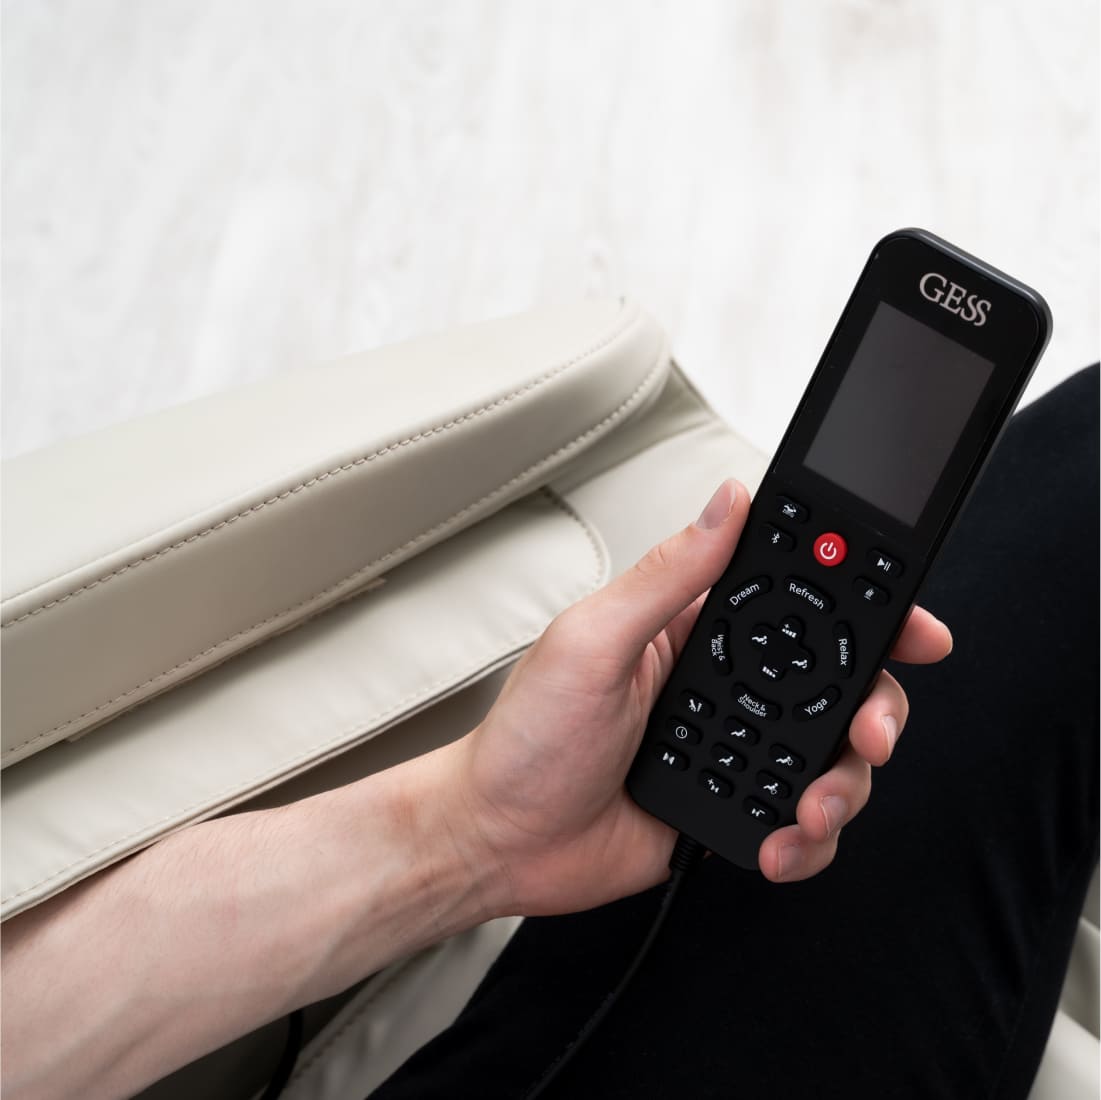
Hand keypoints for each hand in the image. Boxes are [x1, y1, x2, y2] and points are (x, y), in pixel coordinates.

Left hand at [453, 480, 951, 915]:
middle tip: (870, 733)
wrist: (499, 840)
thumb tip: (727, 504)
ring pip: (833, 757)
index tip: (914, 625)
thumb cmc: (526, 737)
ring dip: (842, 785)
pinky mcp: (732, 806)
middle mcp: (725, 685)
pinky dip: (807, 839)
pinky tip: (777, 842)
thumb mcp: (590, 641)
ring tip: (807, 807)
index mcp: (694, 630)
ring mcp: (733, 748)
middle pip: (839, 683)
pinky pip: (801, 821)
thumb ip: (665, 575)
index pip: (798, 604)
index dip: (866, 609)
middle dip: (874, 709)